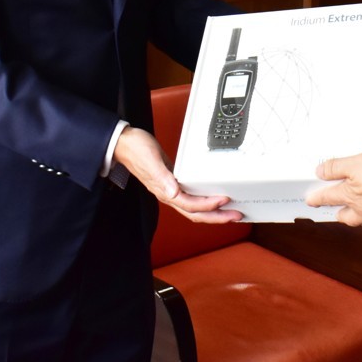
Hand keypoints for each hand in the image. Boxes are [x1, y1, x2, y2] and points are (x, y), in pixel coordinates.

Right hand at [113, 127, 243, 223]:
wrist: (125, 144)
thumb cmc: (136, 150)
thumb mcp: (150, 160)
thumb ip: (161, 177)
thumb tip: (174, 192)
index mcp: (164, 191)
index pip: (190, 205)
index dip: (208, 205)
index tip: (224, 200)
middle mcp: (169, 194)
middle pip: (196, 214)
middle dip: (217, 217)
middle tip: (236, 216)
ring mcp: (171, 190)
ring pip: (195, 208)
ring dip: (213, 212)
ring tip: (230, 212)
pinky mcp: (174, 182)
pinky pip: (192, 197)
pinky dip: (205, 200)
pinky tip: (214, 197)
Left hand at [307, 153, 361, 227]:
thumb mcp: (355, 163)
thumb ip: (337, 167)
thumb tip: (321, 171)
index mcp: (349, 196)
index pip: (328, 197)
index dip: (317, 197)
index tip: (310, 200)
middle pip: (346, 216)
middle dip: (339, 213)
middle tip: (335, 209)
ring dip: (360, 218)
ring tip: (359, 212)